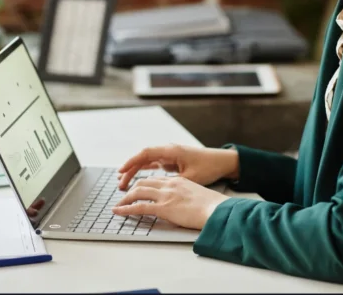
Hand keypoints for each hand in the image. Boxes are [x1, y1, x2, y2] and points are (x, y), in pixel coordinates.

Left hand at [111, 175, 229, 229]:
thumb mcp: (196, 194)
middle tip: (123, 196)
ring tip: (118, 206)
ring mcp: (166, 195)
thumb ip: (184, 194)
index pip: (155, 179)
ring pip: (138, 192)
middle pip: (144, 182)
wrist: (217, 209)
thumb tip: (180, 202)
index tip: (136, 190)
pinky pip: (139, 207)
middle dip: (131, 189)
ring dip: (125, 199)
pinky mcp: (163, 208)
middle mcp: (169, 185)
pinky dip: (126, 209)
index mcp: (177, 180)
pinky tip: (118, 212)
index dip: (143, 184)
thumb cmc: (211, 205)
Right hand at [117, 143, 238, 190]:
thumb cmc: (208, 167)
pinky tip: (138, 179)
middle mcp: (168, 150)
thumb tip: (156, 191)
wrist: (223, 162)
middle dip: (130, 170)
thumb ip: (172, 183)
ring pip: (148, 161)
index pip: (145, 154)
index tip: (120, 171)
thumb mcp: (189, 178)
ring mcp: (170, 155)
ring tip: (125, 183)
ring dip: (136, 171)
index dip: (131, 162)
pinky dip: (145, 171)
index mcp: (171, 151)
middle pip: (143, 158)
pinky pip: (154, 164)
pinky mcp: (173, 160)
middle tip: (120, 184)